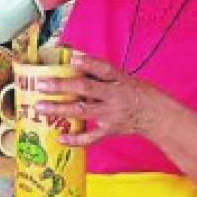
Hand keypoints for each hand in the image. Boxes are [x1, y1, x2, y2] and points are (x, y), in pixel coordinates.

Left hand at [34, 53, 164, 146]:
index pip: (104, 69)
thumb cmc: (137, 93)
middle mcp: (114, 97)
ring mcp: (111, 115)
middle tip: (41, 84)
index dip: (88, 63)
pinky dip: (75, 139)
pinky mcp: (109, 130)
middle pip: (86, 89)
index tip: (72, 57)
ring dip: (59, 109)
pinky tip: (60, 138)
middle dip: (61, 86)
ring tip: (39, 107)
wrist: (156, 116)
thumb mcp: (124, 77)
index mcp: (120, 80)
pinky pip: (90, 137)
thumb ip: (101, 73)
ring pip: (82, 111)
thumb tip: (74, 60)